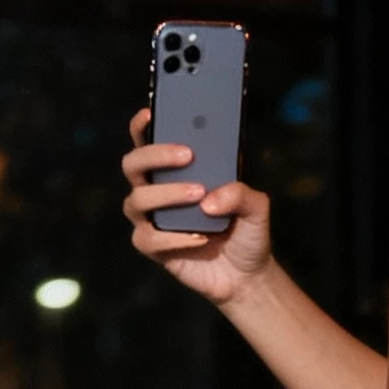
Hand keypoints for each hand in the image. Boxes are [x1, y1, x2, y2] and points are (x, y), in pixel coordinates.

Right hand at [121, 107, 273, 307]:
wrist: (247, 275)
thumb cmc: (246, 232)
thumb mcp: (256, 208)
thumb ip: (241, 193)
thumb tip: (210, 198)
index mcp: (174, 171)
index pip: (147, 141)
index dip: (142, 126)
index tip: (152, 113)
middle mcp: (157, 190)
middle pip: (133, 164)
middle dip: (155, 156)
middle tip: (187, 156)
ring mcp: (153, 219)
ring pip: (136, 200)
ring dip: (166, 195)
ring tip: (199, 197)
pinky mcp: (154, 248)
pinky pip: (147, 239)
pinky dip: (171, 238)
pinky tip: (198, 238)